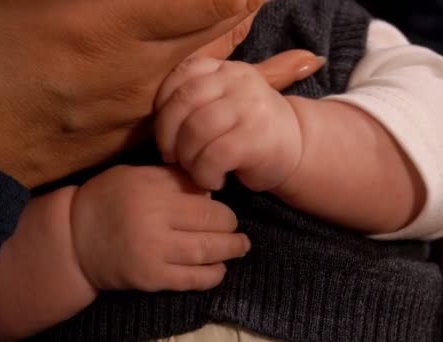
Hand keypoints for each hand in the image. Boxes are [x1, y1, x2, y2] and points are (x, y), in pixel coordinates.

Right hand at [0, 0, 264, 187]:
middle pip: (220, 29)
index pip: (212, 0)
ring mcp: (134, 109)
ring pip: (203, 66)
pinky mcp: (124, 134)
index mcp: (104, 26)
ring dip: (221, 34)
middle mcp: (132, 72)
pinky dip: (196, 73)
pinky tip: (193, 53)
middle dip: (239, 2)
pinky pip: (179, 96)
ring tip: (235, 9)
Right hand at [0, 165, 249, 339]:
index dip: (219, 203)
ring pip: (206, 251)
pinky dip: (212, 275)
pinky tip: (220, 270)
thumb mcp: (136, 175)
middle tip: (237, 230)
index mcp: (152, 189)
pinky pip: (192, 279)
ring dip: (230, 250)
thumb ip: (172, 178)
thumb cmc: (107, 200)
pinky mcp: (151, 278)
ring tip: (240, 247)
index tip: (222, 208)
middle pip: (211, 222)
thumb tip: (210, 189)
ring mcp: (154, 251)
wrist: (73, 238)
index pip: (202, 195)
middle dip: (231, 227)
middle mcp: (155, 218)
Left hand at [155, 51, 323, 190]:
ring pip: (196, 130)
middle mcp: (237, 80)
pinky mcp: (257, 137)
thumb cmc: (246, 129)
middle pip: (183, 103)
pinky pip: (214, 156)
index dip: (163, 108)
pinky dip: (205, 174)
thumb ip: (191, 97)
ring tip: (195, 170)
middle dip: (169, 136)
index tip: (166, 134)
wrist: (296, 148)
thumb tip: (146, 113)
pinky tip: (213, 181)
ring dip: (187, 158)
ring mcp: (250, 106)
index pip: (180, 77)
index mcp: (223, 68)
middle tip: (173, 158)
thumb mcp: (222, 102)